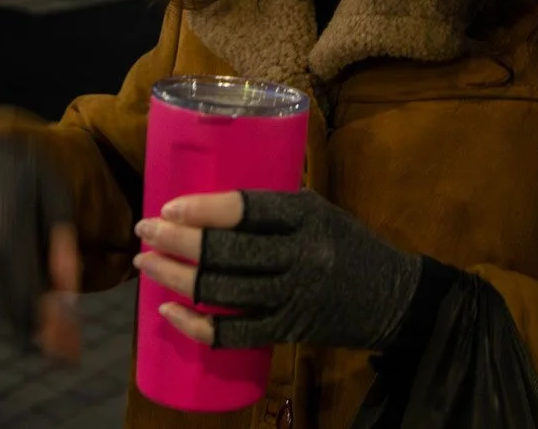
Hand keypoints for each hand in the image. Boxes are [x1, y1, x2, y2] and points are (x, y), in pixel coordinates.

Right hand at [0, 136, 81, 358]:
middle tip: (71, 356)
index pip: (30, 293)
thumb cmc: (31, 177)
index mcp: (7, 234)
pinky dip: (9, 322)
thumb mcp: (55, 198)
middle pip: (13, 311)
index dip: (51, 325)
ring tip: (60, 350)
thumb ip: (63, 244)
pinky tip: (35, 331)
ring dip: (27, 336)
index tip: (73, 350)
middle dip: (43, 338)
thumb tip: (70, 291)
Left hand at [134, 189, 421, 351]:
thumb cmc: (349, 245)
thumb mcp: (319, 211)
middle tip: (144, 231)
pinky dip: (196, 325)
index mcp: (307, 215)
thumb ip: (273, 209)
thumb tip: (207, 203)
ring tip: (146, 265)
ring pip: (221, 290)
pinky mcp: (287, 330)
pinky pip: (232, 333)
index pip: (246, 208)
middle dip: (175, 241)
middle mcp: (299, 256)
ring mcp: (291, 297)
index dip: (202, 208)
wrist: (394, 299)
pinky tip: (170, 312)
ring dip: (176, 277)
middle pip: (225, 251)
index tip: (168, 206)